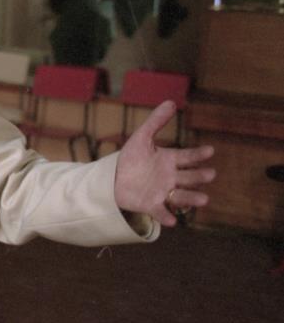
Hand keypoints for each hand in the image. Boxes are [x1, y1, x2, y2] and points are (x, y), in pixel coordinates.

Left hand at [114, 100, 215, 226]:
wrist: (112, 177)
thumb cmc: (131, 158)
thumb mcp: (142, 137)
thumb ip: (156, 121)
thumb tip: (171, 102)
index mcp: (170, 160)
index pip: (188, 157)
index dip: (198, 155)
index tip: (210, 150)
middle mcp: (171, 177)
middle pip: (189, 177)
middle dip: (200, 176)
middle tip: (210, 174)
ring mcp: (163, 192)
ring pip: (181, 196)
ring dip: (192, 198)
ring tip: (204, 199)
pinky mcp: (151, 205)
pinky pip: (161, 211)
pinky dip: (166, 216)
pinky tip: (171, 220)